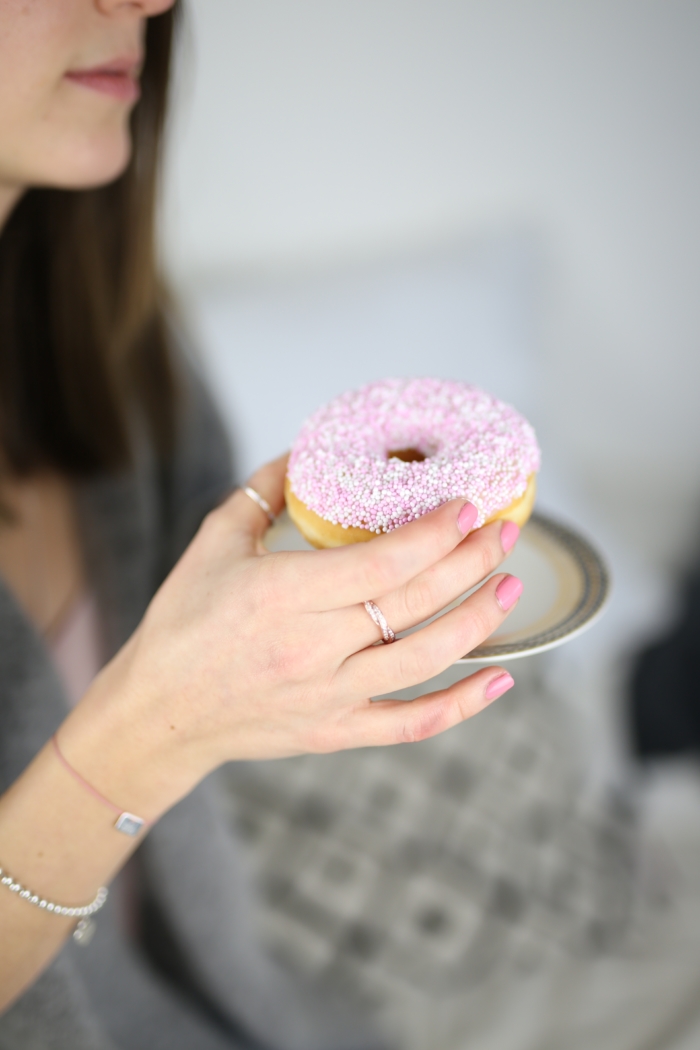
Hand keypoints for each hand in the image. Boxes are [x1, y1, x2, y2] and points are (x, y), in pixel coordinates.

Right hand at [63, 455, 521, 813]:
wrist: (159, 712)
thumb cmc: (183, 623)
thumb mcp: (213, 544)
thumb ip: (262, 493)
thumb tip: (307, 453)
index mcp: (281, 596)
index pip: (384, 563)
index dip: (436, 533)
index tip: (468, 506)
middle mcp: (312, 649)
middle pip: (415, 603)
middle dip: (471, 561)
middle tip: (505, 530)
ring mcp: (329, 697)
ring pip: (426, 659)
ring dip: (479, 620)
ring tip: (512, 585)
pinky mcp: (336, 731)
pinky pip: (412, 724)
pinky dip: (463, 706)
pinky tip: (501, 680)